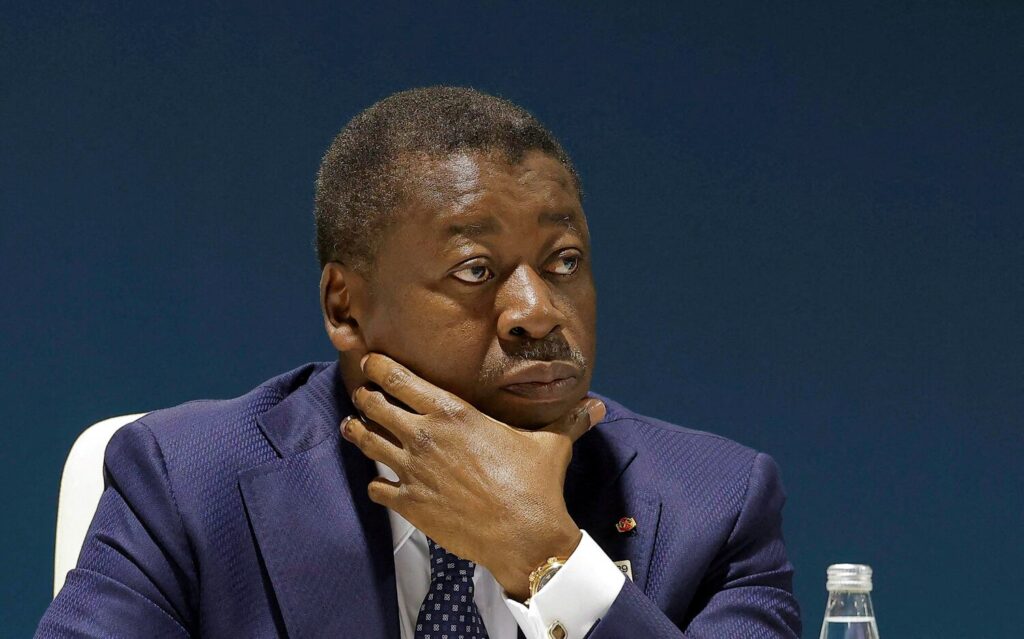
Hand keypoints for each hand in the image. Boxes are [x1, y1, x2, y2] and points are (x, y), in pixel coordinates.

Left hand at [342, 352, 605, 600]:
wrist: (524, 537)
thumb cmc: (535, 485)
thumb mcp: (550, 444)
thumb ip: (566, 420)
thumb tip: (597, 407)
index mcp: (452, 412)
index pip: (399, 378)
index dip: (379, 366)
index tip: (372, 361)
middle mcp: (425, 436)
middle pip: (374, 405)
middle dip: (365, 396)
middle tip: (363, 393)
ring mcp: (412, 471)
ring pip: (367, 442)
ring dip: (359, 433)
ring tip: (353, 426)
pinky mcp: (409, 504)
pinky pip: (377, 487)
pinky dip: (377, 482)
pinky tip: (382, 482)